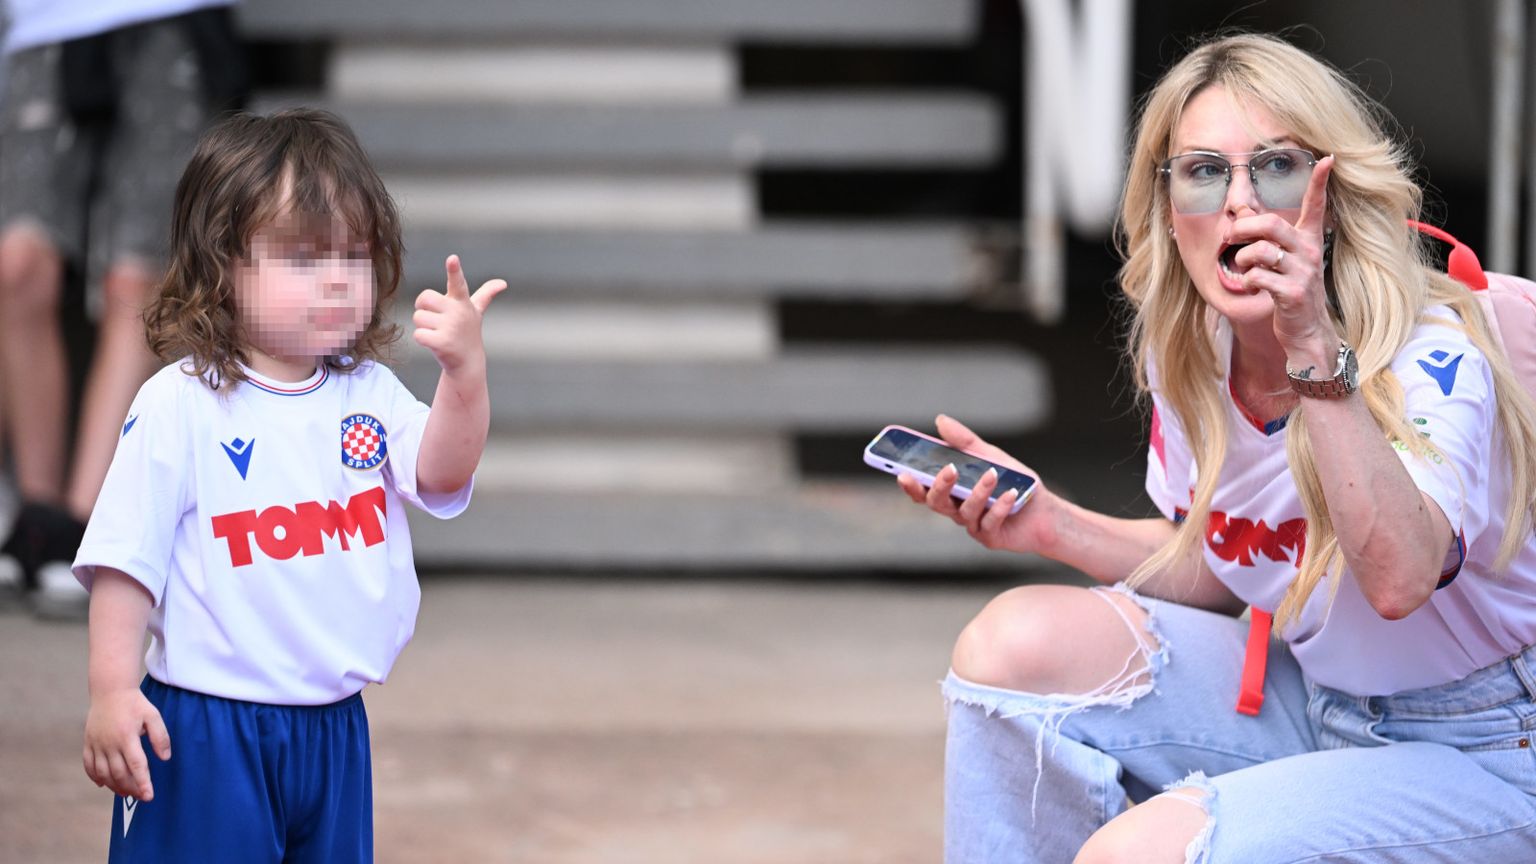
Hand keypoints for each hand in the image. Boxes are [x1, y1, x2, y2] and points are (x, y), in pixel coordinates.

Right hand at [83, 688, 170, 800]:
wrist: (110, 691)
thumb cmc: (135, 704)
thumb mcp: (153, 716)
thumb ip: (160, 737)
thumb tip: (164, 758)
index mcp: (127, 736)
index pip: (136, 765)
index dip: (143, 782)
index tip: (148, 796)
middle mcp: (109, 743)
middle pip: (119, 773)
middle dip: (130, 788)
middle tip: (141, 796)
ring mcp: (96, 744)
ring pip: (102, 773)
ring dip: (113, 786)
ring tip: (125, 793)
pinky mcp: (88, 742)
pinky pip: (88, 765)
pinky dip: (95, 777)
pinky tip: (103, 784)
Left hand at [413, 255, 507, 373]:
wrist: (468, 363)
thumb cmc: (468, 332)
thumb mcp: (476, 311)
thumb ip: (486, 294)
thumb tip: (503, 283)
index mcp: (463, 302)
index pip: (458, 282)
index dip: (455, 270)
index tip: (452, 259)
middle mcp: (458, 312)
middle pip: (423, 298)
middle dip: (424, 309)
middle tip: (437, 320)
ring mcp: (451, 328)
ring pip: (418, 317)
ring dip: (424, 327)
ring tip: (439, 334)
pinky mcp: (442, 342)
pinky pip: (418, 334)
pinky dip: (422, 339)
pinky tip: (435, 344)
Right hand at [895, 415, 1054, 554]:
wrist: (1047, 511)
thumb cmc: (1015, 483)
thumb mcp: (990, 456)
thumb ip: (964, 441)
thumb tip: (940, 420)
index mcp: (952, 491)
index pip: (924, 490)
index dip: (910, 485)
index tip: (902, 472)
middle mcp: (958, 510)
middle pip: (937, 503)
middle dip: (939, 486)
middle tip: (950, 469)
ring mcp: (973, 526)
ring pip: (964, 512)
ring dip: (977, 493)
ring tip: (991, 475)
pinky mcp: (990, 537)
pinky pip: (989, 522)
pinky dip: (1000, 507)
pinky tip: (1011, 494)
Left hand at [1228, 155, 1338, 363]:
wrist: (1307, 331)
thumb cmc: (1290, 290)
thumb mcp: (1281, 260)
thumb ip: (1264, 235)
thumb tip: (1242, 209)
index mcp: (1307, 241)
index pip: (1317, 206)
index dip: (1320, 183)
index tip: (1328, 159)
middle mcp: (1309, 252)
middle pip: (1270, 224)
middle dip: (1243, 228)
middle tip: (1234, 238)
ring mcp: (1303, 273)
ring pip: (1260, 250)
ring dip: (1242, 258)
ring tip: (1245, 268)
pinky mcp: (1293, 293)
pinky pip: (1258, 276)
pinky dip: (1247, 280)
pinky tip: (1253, 287)